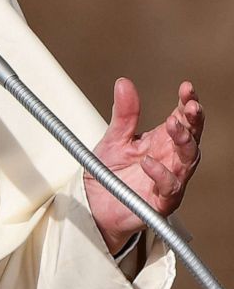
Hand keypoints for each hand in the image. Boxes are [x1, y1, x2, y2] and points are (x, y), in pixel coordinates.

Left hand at [84, 78, 202, 253]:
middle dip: (193, 121)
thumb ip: (124, 114)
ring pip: (188, 161)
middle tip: (190, 107)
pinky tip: (148, 161)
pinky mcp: (162, 202)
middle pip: (192, 137)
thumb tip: (124, 82)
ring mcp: (170, 180)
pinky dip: (161, 174)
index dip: (187, 103)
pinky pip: (169, 187)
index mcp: (161, 141)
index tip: (186, 87)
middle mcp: (170, 159)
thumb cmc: (109, 173)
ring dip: (184, 142)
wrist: (95, 206)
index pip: (182, 118)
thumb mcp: (113, 138)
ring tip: (174, 126)